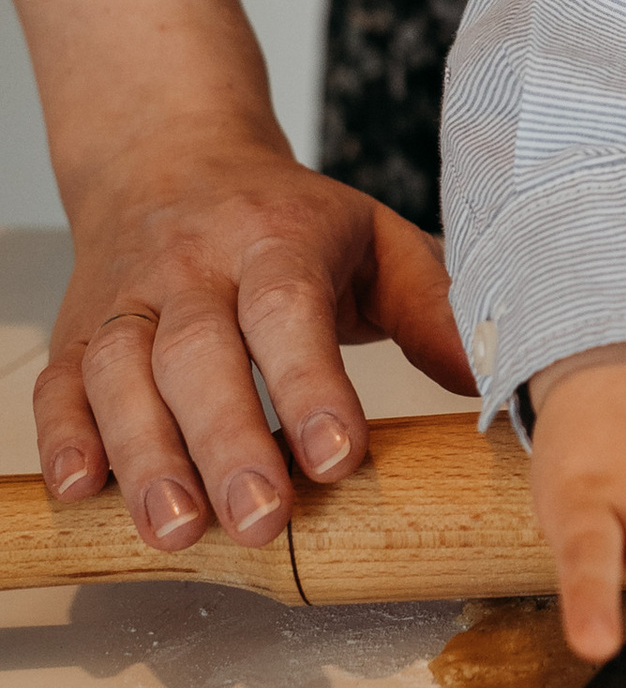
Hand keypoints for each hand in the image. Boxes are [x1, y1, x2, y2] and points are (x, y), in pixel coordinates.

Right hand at [35, 135, 475, 549]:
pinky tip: (84, 490)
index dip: (312, 383)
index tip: (338, 458)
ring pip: (121, 374)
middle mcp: (193, 267)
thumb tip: (505, 380)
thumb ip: (435, 309)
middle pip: (200, 353)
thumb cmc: (289, 220)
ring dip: (145, 455)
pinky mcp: (76, 334)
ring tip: (179, 528)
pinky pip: (59, 385)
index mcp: (276, 238)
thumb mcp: (375, 241)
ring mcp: (127, 301)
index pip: (291, 308)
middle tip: (262, 517)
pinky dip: (64, 438)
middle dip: (228, 442)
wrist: (171, 158)